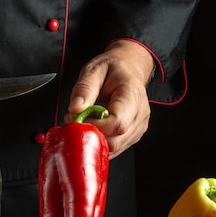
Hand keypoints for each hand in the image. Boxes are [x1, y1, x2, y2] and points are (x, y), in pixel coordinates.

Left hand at [65, 39, 154, 158]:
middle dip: (91, 135)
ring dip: (95, 139)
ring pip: (114, 147)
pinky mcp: (133, 135)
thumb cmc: (113, 69)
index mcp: (132, 95)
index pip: (117, 123)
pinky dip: (100, 142)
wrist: (129, 69)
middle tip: (76, 120)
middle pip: (115, 140)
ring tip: (85, 121)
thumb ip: (84, 88)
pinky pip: (115, 147)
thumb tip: (76, 109)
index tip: (78, 118)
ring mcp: (138, 127)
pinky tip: (94, 127)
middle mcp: (139, 114)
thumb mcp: (94, 70)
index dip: (94, 126)